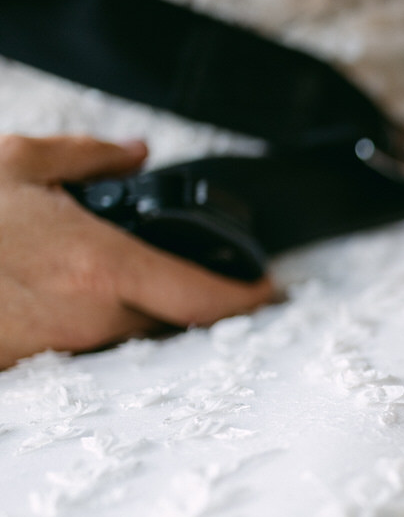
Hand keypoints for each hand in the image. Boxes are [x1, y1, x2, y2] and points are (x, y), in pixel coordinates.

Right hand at [0, 134, 274, 367]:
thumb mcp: (15, 166)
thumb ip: (87, 155)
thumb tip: (134, 153)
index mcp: (100, 265)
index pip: (201, 297)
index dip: (245, 297)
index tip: (265, 288)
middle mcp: (90, 315)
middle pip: (167, 314)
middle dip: (176, 288)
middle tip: (170, 261)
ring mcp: (61, 346)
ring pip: (125, 330)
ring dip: (127, 302)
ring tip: (96, 267)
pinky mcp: (34, 363)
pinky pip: (82, 342)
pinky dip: (86, 316)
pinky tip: (61, 289)